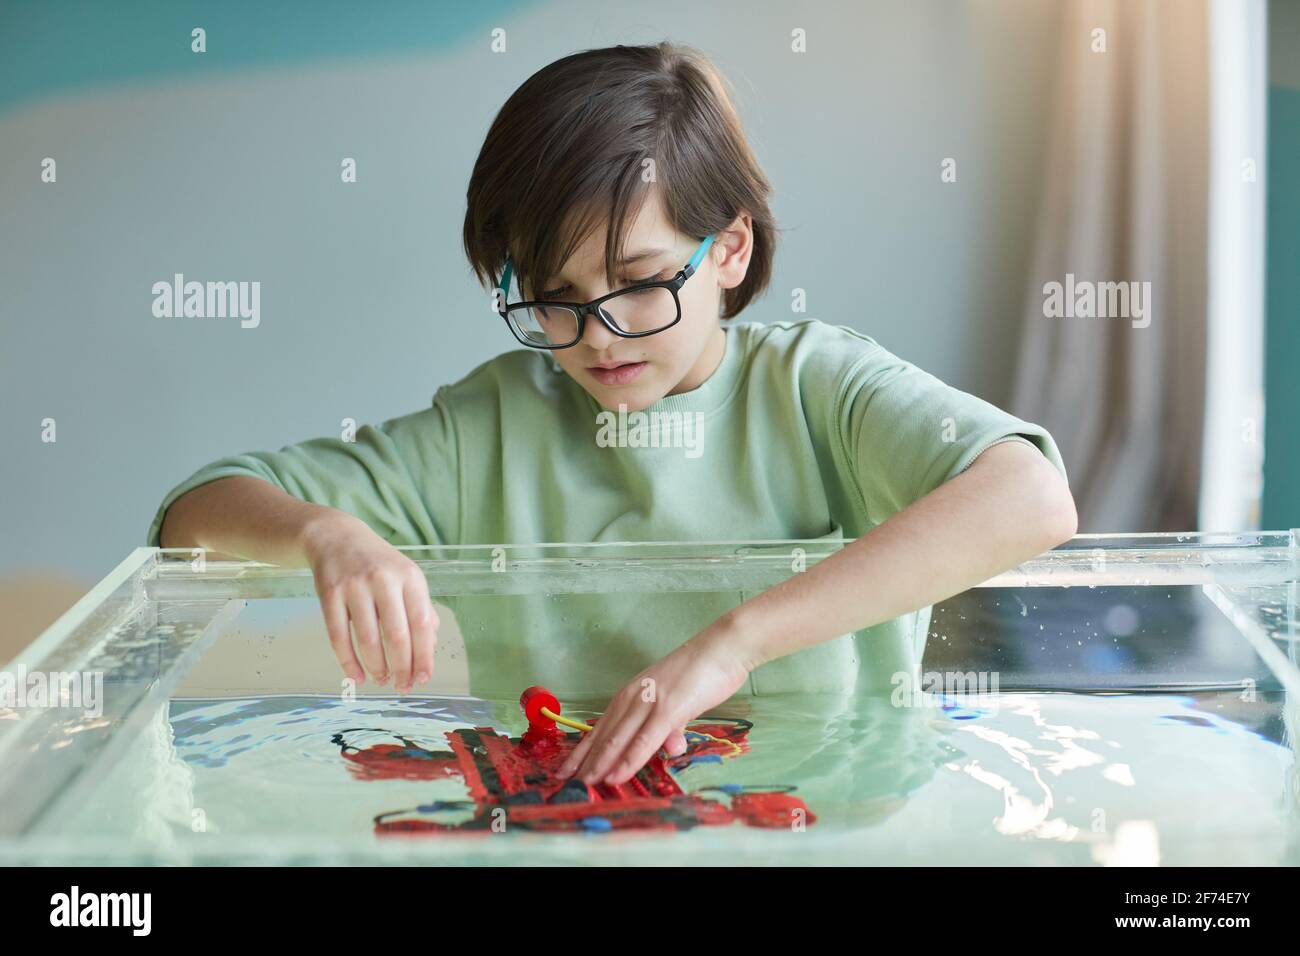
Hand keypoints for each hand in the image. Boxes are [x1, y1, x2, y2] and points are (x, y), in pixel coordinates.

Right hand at [301, 511, 438, 692]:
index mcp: (410, 577)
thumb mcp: (407, 577)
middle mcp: (383, 580)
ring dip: (376, 666)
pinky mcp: (329, 594)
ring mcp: (354, 586)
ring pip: (367, 638)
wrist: (336, 536)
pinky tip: (355, 675)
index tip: (423, 677)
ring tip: (381, 680)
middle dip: (401, 667)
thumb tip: (429, 646)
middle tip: (402, 686)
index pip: (421, 623)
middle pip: (396, 634)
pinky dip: (347, 660)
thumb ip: (421, 609)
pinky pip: (338, 635)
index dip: (424, 654)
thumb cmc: (379, 563)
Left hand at [557, 615, 755, 785]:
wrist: (722, 648)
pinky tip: (616, 776)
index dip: (583, 749)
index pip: (601, 726)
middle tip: (564, 782)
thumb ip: (672, 726)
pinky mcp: (667, 709)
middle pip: (603, 734)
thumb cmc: (702, 672)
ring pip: (617, 739)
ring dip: (599, 764)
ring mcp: (649, 702)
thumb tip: (672, 746)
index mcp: (632, 693)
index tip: (567, 767)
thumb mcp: (679, 703)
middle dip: (583, 761)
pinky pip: (643, 740)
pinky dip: (628, 760)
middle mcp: (633, 696)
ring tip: (584, 784)